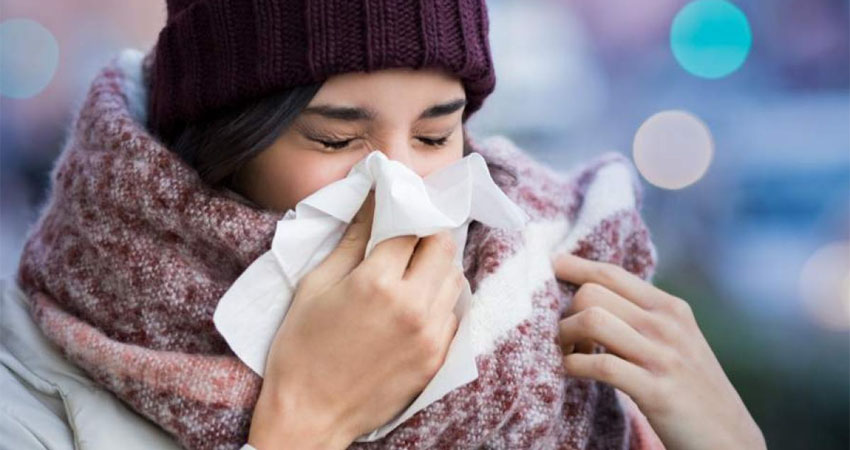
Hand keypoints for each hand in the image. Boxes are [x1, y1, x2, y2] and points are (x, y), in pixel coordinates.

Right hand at [248, 191, 463, 449]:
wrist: (310, 415)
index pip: (410, 227)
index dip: (403, 211)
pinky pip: (453, 314)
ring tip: (411, 270)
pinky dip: (440, 300)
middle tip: (407, 237)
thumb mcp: (315, 286)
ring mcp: (430, 334)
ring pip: (455, 279)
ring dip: (437, 266)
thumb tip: (371, 202)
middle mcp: (413, 305)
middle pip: (443, 247)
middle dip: (427, 234)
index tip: (397, 205)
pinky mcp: (437, 358)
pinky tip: (415, 303)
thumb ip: (350, 242)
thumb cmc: (301, 349)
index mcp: (377, 282)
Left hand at [551, 252, 765, 449]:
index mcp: (670, 308)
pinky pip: (600, 365)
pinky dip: (573, 366)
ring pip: (591, 320)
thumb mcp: (675, 340)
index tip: (551, 266)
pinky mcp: (656, 391)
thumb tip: (592, 293)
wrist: (730, 439)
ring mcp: (663, 357)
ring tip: (566, 354)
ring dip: (564, 337)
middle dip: (565, 313)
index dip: (574, 267)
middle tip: (564, 338)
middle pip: (591, 293)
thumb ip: (642, 316)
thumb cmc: (691, 388)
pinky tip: (571, 372)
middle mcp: (667, 325)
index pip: (611, 273)